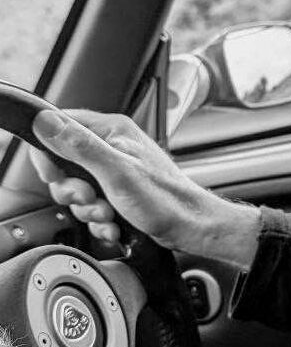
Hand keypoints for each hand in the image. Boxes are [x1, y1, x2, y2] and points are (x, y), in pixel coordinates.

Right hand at [30, 109, 259, 268]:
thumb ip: (80, 146)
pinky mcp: (119, 191)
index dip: (49, 153)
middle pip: (64, 165)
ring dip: (89, 210)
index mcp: (112, 129)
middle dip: (73, 191)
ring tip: (110, 213)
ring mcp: (117, 169)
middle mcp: (113, 145)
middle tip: (92, 198)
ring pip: (78, 190)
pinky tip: (115, 224)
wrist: (189, 226)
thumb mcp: (115, 171)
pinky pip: (93, 206)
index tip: (54, 175)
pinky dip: (100, 220)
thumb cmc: (163, 198)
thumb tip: (44, 121)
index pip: (59, 126)